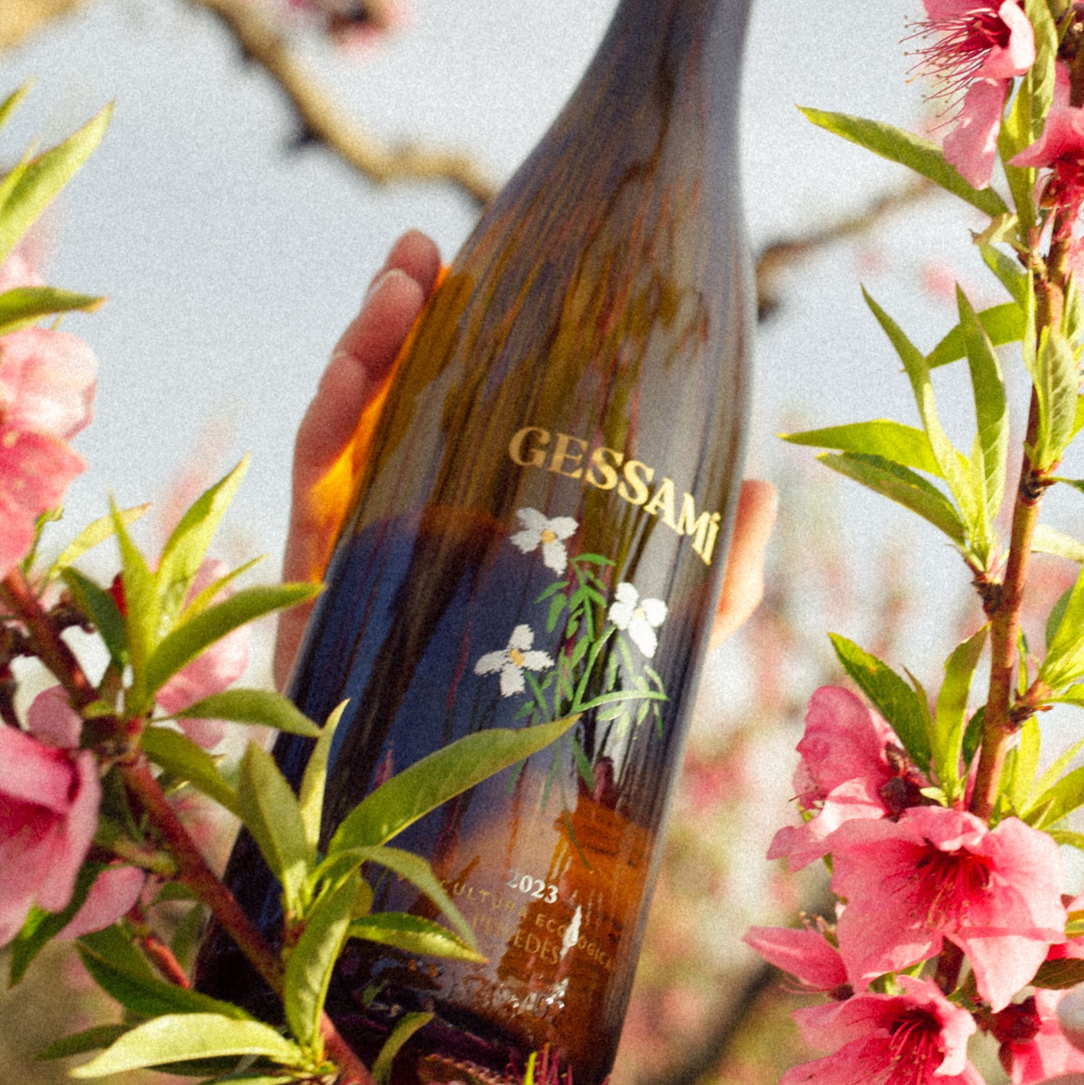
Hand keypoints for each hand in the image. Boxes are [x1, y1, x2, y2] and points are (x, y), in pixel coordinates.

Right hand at [273, 229, 778, 686]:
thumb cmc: (562, 733)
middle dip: (409, 315)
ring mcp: (370, 542)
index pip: (477, 403)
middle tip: (426, 253)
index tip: (498, 265)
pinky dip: (328, 422)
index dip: (478, 333)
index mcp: (489, 510)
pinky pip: (317, 490)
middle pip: (408, 396)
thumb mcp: (659, 641)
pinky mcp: (330, 583)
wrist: (477, 832)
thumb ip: (719, 572)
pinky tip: (349, 376)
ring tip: (400, 282)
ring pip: (355, 423)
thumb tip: (766, 487)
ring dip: (365, 345)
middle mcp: (422, 513)